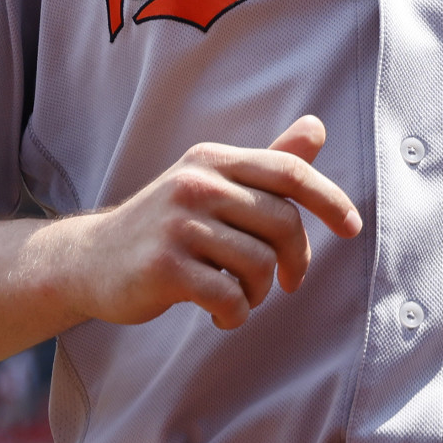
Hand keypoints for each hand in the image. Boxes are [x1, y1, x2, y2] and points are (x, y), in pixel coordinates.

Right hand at [47, 117, 361, 330]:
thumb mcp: (211, 184)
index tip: (351, 228)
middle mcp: (196, 184)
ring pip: (259, 266)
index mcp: (213, 160)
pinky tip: (219, 314)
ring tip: (238, 296)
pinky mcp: (164, 267)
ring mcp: (178, 225)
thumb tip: (317, 127)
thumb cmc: (165, 224)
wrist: (91, 260)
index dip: (329, 200)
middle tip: (284, 283)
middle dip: (293, 262)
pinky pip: (230, 298)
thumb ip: (266, 163)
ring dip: (259, 293)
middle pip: (282, 224)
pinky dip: (234, 315)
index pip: (289, 172)